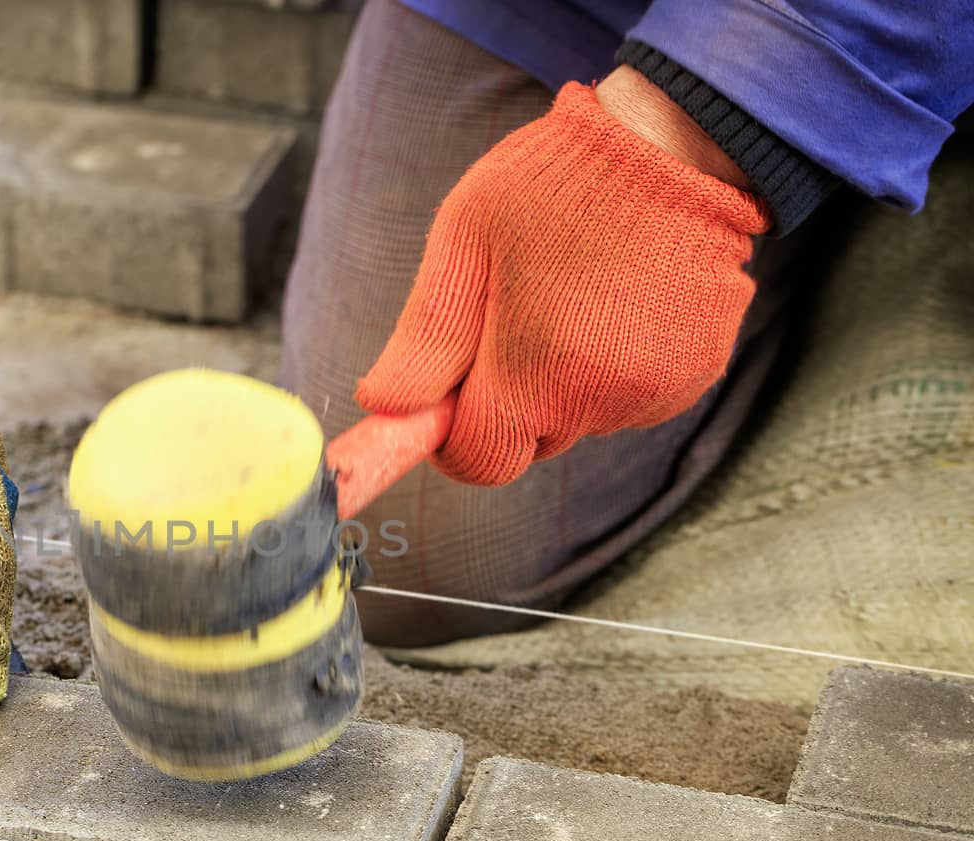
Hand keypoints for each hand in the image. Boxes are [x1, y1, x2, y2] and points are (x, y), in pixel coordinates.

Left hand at [356, 76, 769, 486]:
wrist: (675, 140)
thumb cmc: (552, 183)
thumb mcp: (463, 242)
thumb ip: (423, 337)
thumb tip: (383, 406)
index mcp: (533, 375)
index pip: (477, 462)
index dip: (451, 433)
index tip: (448, 387)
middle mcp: (599, 400)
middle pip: (528, 443)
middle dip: (507, 400)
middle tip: (514, 314)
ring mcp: (655, 392)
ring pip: (579, 419)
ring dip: (563, 380)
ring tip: (573, 291)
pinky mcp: (695, 375)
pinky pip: (630, 398)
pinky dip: (613, 366)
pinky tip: (618, 299)